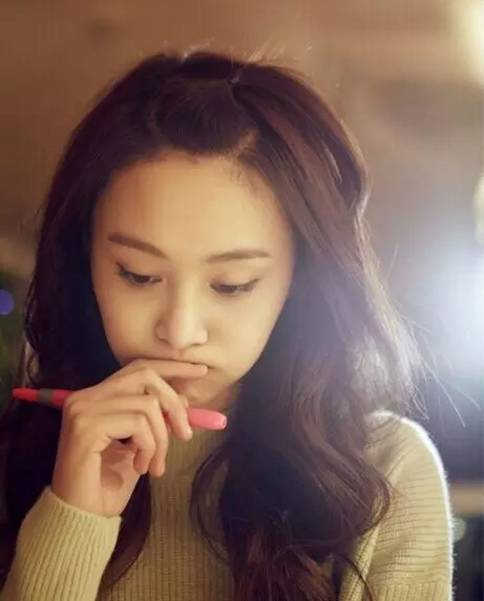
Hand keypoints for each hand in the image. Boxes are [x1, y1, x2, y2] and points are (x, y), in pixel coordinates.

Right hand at [51, 358, 206, 516]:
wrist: (82, 518)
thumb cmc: (110, 483)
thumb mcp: (141, 444)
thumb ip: (157, 418)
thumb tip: (185, 399)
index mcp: (96, 396)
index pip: (138, 368)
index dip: (172, 368)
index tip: (201, 372)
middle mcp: (85, 397)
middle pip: (145, 377)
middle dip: (174, 403)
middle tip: (186, 434)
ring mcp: (83, 409)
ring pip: (147, 405)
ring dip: (161, 438)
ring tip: (155, 464)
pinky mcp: (86, 426)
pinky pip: (138, 424)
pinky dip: (150, 447)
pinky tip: (141, 467)